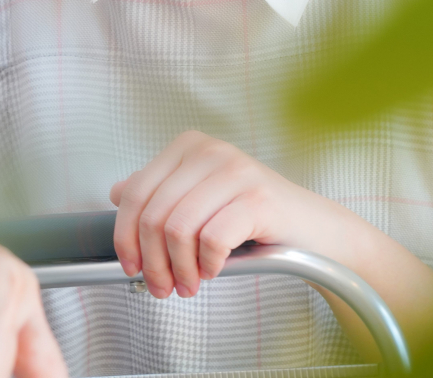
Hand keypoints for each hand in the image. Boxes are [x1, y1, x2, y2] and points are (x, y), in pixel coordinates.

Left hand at [110, 130, 348, 299]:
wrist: (315, 230)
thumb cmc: (255, 218)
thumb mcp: (202, 199)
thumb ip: (161, 192)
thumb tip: (117, 193)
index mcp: (188, 146)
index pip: (135, 192)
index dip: (125, 236)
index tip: (130, 266)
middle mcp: (209, 151)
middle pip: (153, 214)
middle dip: (152, 261)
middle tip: (161, 287)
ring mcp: (235, 171)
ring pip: (178, 228)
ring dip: (179, 269)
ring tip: (188, 285)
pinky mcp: (258, 198)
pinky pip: (212, 239)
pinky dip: (207, 264)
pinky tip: (214, 270)